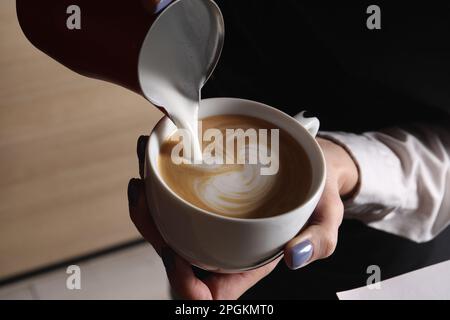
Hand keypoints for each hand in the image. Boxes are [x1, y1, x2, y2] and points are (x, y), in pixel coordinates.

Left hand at [127, 135, 357, 298]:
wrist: (310, 167)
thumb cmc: (316, 198)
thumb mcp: (327, 219)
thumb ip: (319, 241)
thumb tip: (297, 256)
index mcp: (246, 264)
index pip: (207, 292)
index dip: (186, 286)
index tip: (178, 259)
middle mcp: (221, 247)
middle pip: (174, 256)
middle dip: (151, 231)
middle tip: (143, 194)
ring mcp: (209, 224)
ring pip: (166, 228)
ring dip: (147, 205)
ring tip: (142, 172)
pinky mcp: (203, 202)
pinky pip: (171, 202)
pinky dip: (157, 186)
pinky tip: (152, 161)